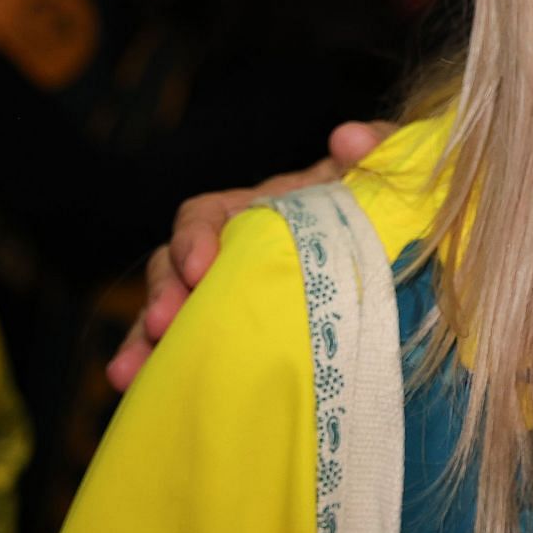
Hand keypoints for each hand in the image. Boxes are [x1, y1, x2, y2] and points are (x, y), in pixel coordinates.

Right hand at [104, 119, 393, 390]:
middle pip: (172, 269)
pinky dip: (165, 370)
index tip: (201, 264)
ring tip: (131, 374)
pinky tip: (145, 394)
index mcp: (258, 212)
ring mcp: (230, 297)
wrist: (401, 257)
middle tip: (164, 325)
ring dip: (144, 341)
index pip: (205, 215)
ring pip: (169, 315)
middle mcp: (232, 254)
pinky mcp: (237, 337)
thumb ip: (376, 147)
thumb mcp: (382, 174)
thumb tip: (350, 138)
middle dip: (161, 296)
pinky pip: (190, 354)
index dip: (195, 236)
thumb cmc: (379, 207)